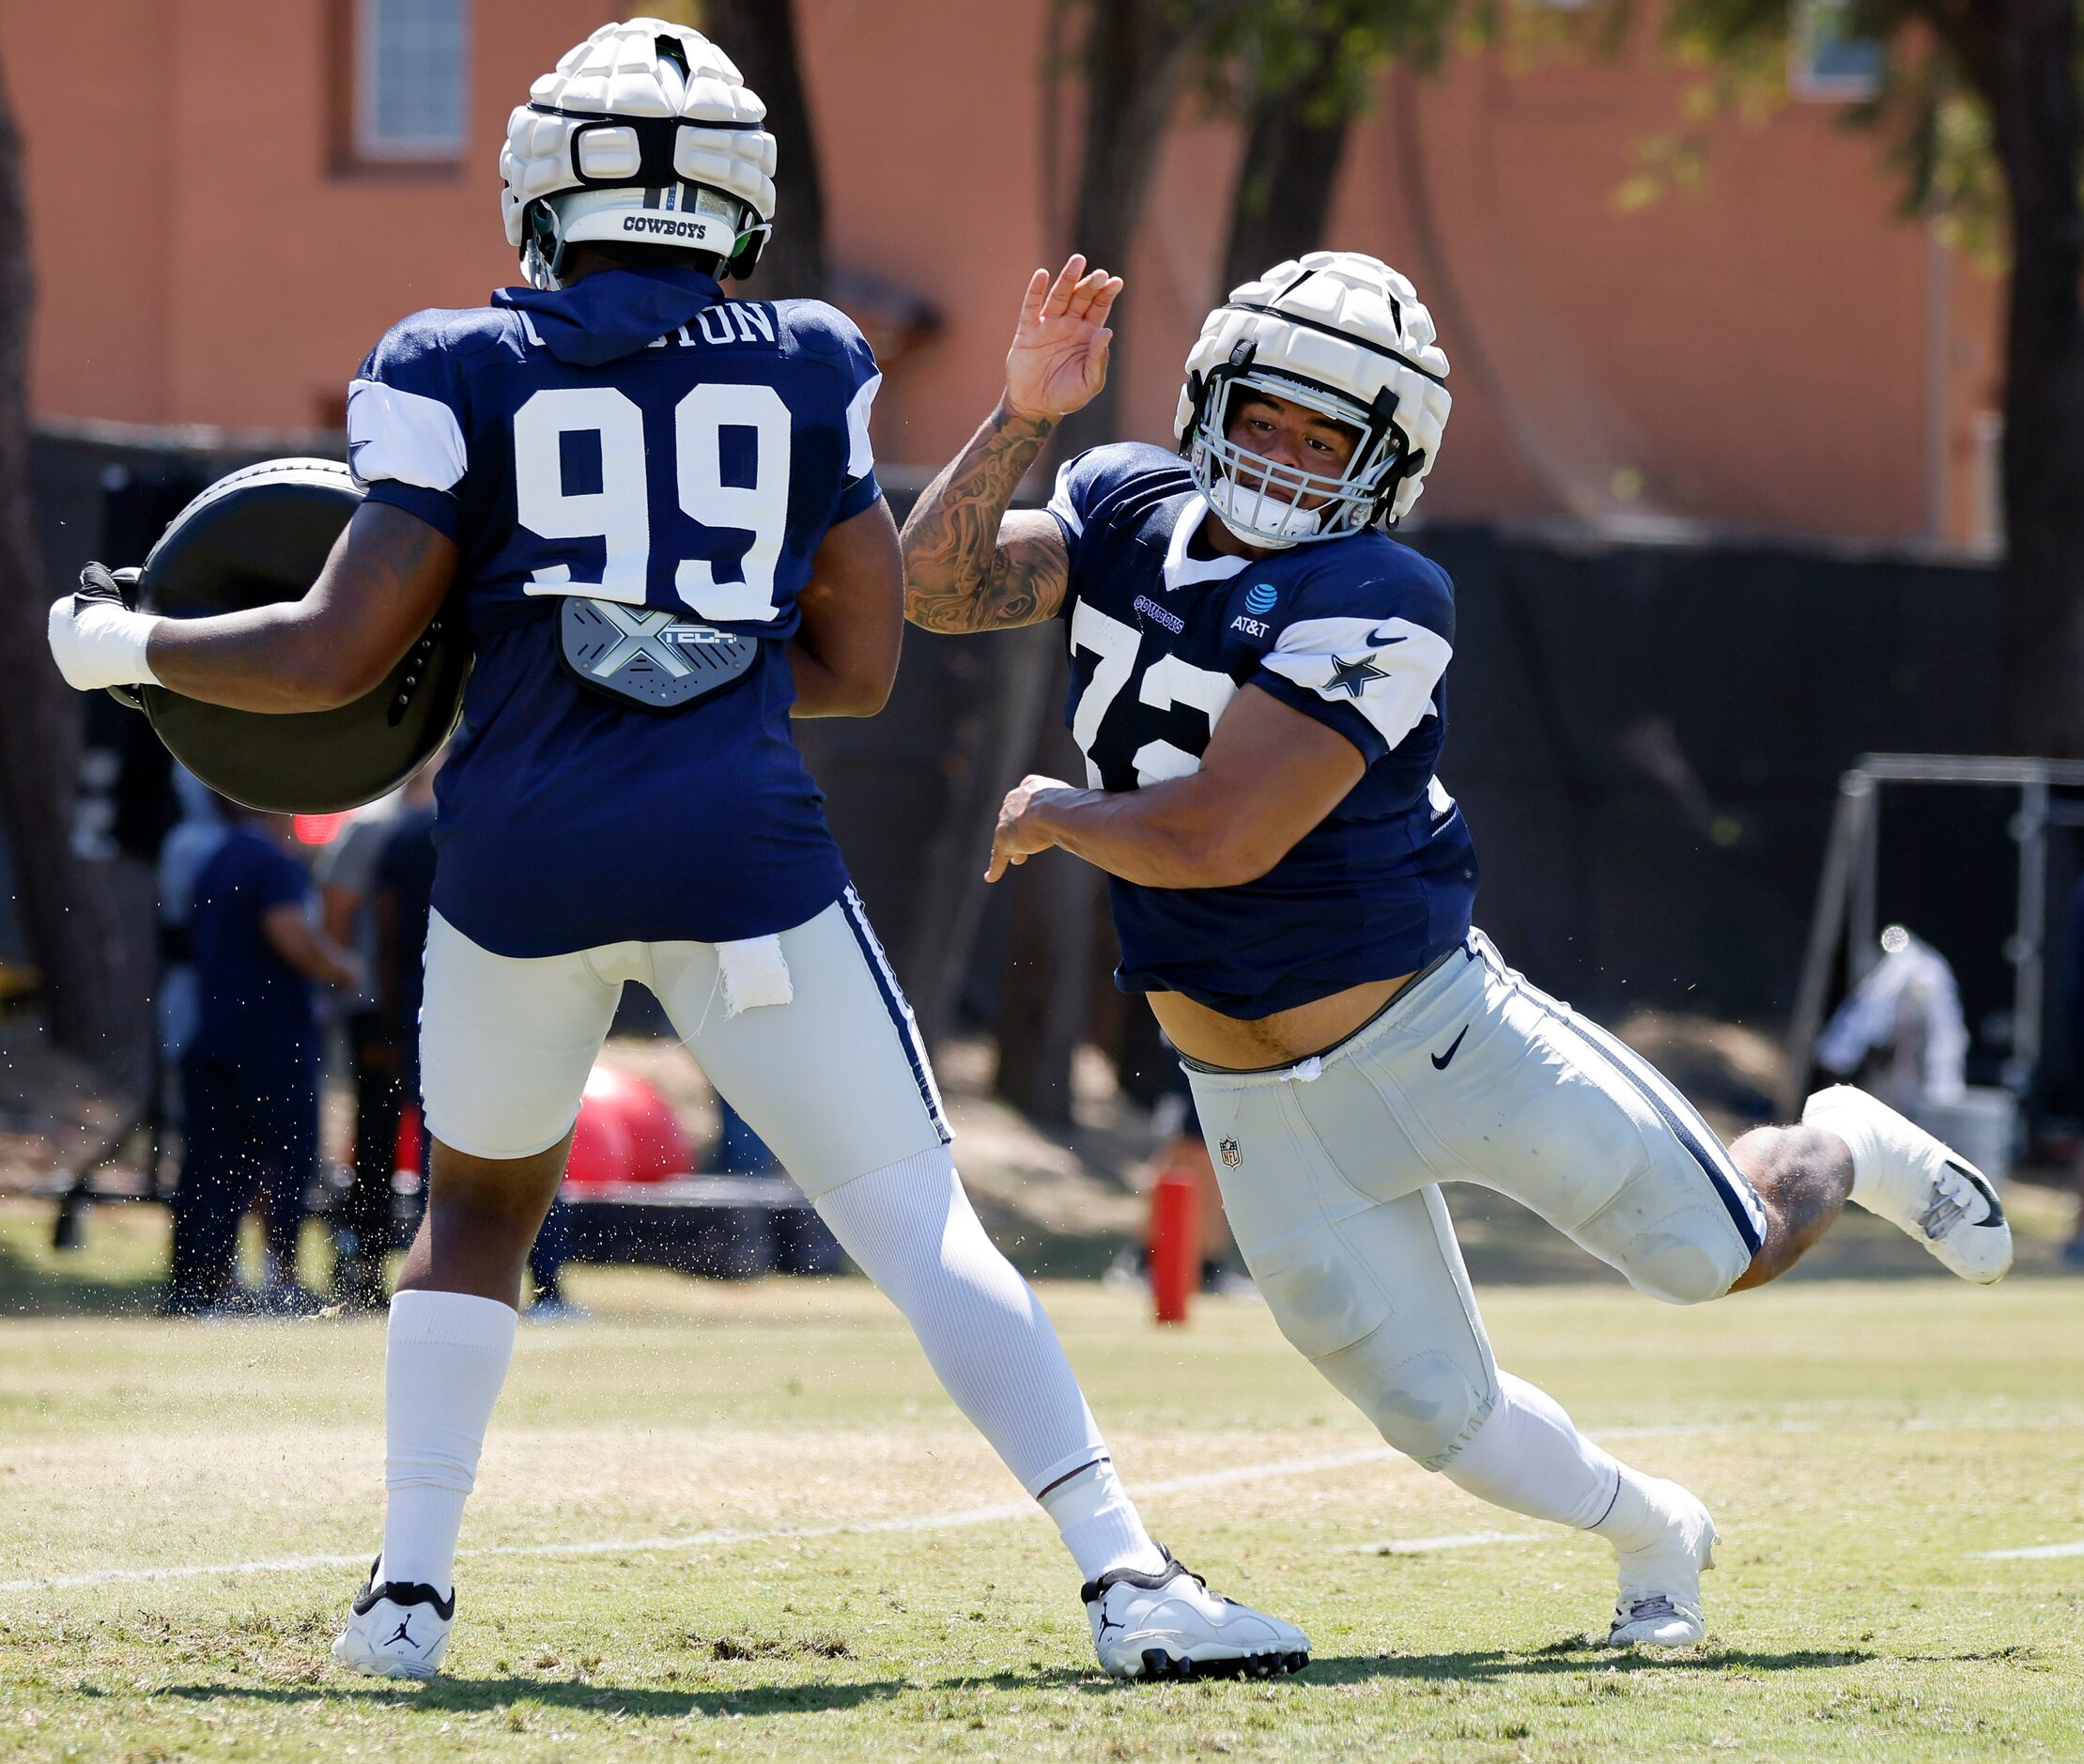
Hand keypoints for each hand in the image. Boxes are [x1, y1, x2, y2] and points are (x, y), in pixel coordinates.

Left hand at [48, 565, 160, 691]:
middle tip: (119, 636)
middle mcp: (55, 637)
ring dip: (100, 653)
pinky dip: (102, 671)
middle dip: (98, 636)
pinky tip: (116, 666)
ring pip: (87, 655)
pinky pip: (91, 674)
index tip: (115, 618)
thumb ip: (94, 574)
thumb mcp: (102, 585)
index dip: (100, 615)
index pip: (80, 614)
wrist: (112, 645)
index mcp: (58, 614)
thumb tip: (92, 569)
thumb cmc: (108, 616)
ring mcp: (63, 659)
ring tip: (120, 651)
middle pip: (82, 636)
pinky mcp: (74, 677)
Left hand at [985, 774, 1076, 881]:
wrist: (1054, 811)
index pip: (1028, 799)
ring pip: (1008, 836)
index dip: (1032, 811)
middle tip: (1027, 840)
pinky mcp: (1003, 840)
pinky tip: (991, 877)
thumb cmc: (1070, 804)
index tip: (1036, 819)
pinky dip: (996, 867)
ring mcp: (1006, 820)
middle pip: (1015, 817)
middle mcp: (1015, 799)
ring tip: (1019, 858)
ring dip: (1015, 847)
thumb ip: (1076, 807)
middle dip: (1021, 830)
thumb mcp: (1075, 801)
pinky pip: (998, 857)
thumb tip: (1096, 809)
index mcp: (1032, 786)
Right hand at [1003, 256, 1121, 423]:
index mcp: (1087, 334)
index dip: (1107, 294)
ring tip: (1077, 261)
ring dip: (1068, 278)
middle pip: (1081, 297)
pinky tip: (1042, 275)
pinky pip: (1031, 307)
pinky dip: (1035, 290)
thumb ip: (1099, 359)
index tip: (1116, 282)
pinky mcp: (1027, 331)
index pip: (1099, 307)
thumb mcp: (1089, 383)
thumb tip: (1107, 331)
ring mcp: (1048, 325)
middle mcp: (1069, 325)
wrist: (1036, 407)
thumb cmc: (1067, 396)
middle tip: (1100, 274)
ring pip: (1059, 296)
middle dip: (1091, 285)